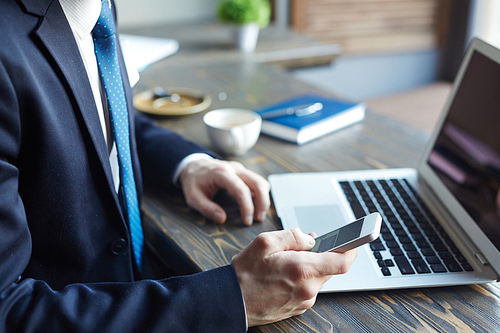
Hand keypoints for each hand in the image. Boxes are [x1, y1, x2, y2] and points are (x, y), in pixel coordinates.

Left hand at [179, 159, 270, 224]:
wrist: (193, 165)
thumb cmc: (193, 181)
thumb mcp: (193, 197)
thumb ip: (206, 208)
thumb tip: (222, 219)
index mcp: (222, 173)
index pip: (241, 189)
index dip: (247, 206)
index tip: (248, 221)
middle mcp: (234, 168)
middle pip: (257, 183)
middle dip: (262, 202)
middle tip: (259, 218)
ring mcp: (240, 169)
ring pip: (260, 181)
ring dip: (264, 198)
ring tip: (259, 214)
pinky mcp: (242, 172)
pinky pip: (257, 181)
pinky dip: (260, 193)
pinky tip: (255, 204)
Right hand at [231, 228, 357, 325]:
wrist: (232, 302)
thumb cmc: (245, 272)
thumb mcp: (264, 242)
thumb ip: (291, 236)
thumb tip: (310, 239)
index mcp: (302, 269)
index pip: (342, 262)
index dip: (352, 249)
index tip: (355, 239)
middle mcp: (307, 288)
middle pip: (330, 267)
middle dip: (322, 253)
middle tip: (306, 244)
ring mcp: (304, 300)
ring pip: (319, 277)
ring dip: (310, 265)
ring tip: (288, 260)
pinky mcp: (299, 307)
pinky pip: (309, 287)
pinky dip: (303, 277)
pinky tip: (285, 273)